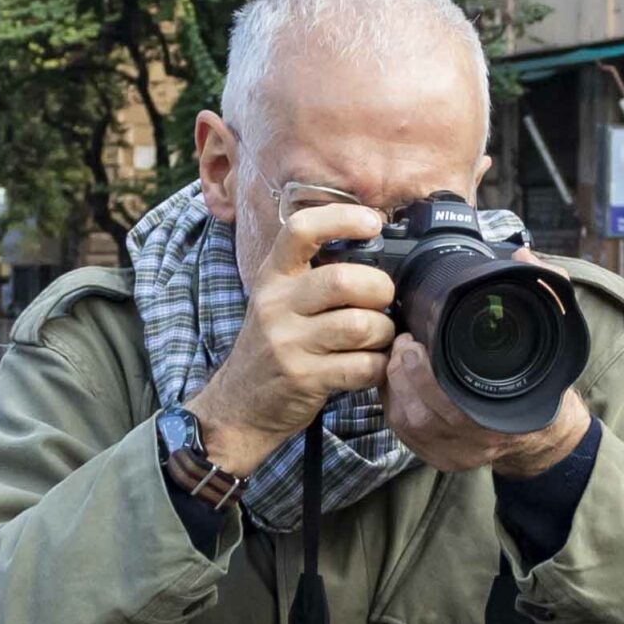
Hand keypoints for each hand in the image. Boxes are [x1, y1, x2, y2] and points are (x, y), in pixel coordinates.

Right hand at [187, 200, 398, 476]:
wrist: (238, 404)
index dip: (342, 219)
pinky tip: (372, 365)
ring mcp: (288, 343)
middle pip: (343, 281)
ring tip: (379, 337)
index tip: (373, 223)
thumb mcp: (280, 301)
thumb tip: (377, 252)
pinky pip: (361, 366)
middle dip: (380, 289)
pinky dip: (379, 365)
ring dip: (384, 332)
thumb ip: (316, 276)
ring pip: (359, 325)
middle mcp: (276, 304)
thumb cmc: (273, 346)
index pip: (301, 229)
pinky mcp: (304, 378)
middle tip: (385, 301)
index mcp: (273, 276)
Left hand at [383, 248, 593, 475]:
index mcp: (505, 419)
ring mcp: (456, 454)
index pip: (454, 411)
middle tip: (401, 342)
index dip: (424, 378)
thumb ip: (544, 292)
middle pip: (422, 417)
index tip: (413, 342)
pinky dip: (392, 403)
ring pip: (407, 426)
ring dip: (393, 388)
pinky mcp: (438, 458)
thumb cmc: (543, 382)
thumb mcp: (553, 337)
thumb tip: (522, 257)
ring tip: (395, 355)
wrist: (544, 429)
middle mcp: (478, 444)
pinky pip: (403, 434)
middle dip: (402, 376)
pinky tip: (393, 377)